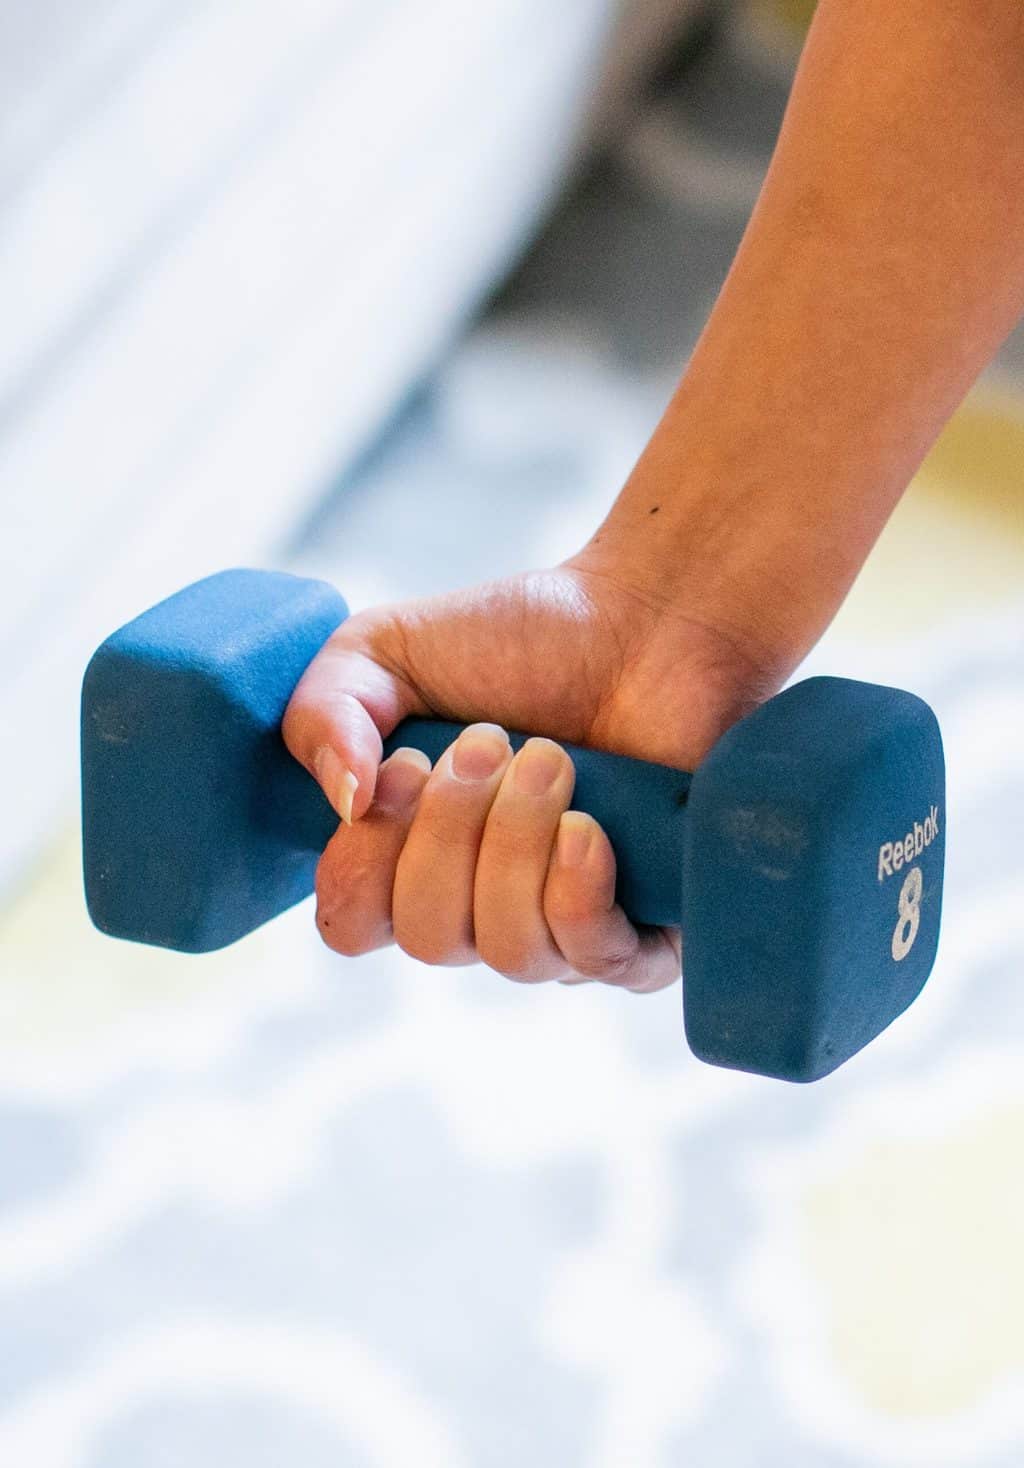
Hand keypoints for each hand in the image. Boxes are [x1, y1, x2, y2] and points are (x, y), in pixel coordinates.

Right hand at [282, 562, 774, 991]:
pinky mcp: (646, 929)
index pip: (351, 924)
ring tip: (550, 759)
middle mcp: (483, 909)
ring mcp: (564, 927)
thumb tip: (345, 803)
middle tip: (491, 740)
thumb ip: (323, 712)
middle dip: (452, 830)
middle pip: (429, 939)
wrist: (648, 617)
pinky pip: (593, 961)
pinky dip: (576, 891)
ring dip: (517, 840)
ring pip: (510, 950)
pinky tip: (586, 826)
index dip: (366, 859)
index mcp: (411, 860)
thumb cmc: (520, 637)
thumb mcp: (384, 648)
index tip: (409, 765)